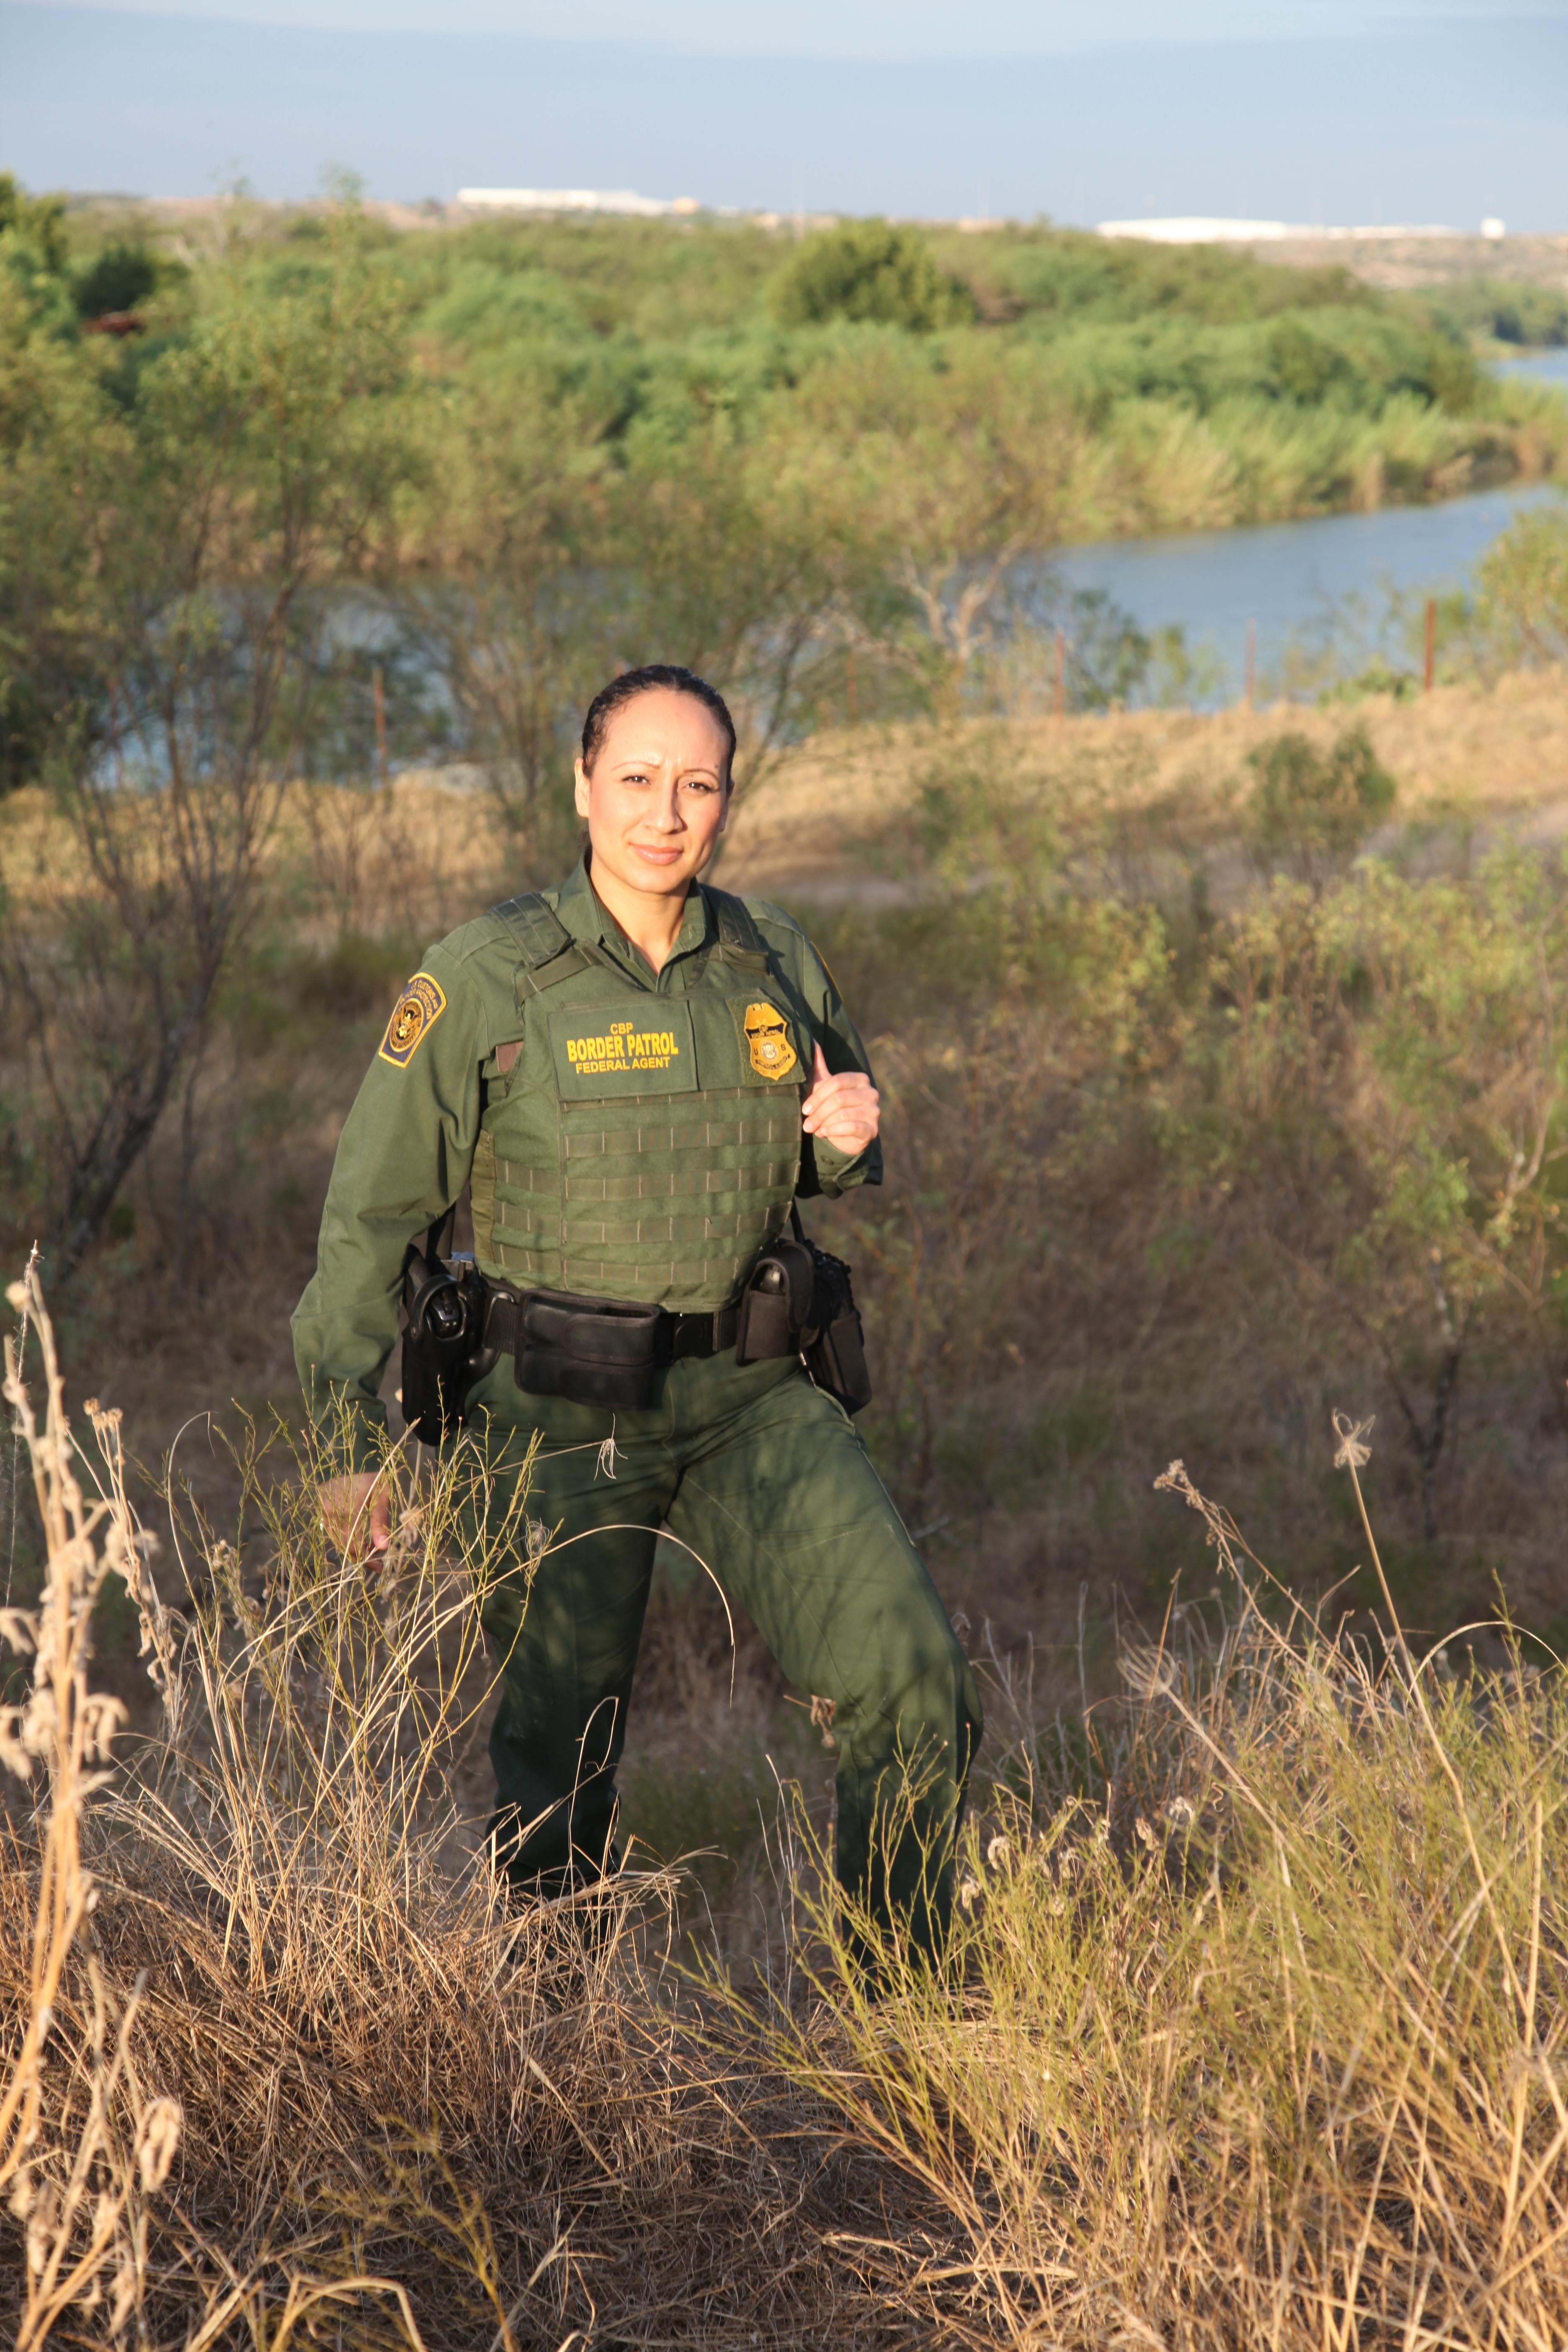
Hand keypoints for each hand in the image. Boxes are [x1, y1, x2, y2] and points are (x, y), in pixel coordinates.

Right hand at [318, 1469, 390, 1569]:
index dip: (365, 1557)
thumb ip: (381, 1522)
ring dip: (353, 1549)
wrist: (354, 1458)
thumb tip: (384, 1547)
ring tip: (370, 1553)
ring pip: (337, 1540)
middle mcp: (332, 1510)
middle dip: (360, 1557)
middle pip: (344, 1544)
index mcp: (348, 1506)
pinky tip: (359, 1541)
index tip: (379, 1565)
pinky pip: (333, 1532)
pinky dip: (346, 1539)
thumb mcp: (382, 1496)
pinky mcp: (322, 1510)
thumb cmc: (373, 1477)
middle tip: (377, 1564)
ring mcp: (324, 1510)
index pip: (353, 1542)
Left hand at [801, 1042, 879, 1156]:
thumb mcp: (824, 1087)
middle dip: (819, 1112)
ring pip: (843, 1114)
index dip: (818, 1096)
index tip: (804, 1109)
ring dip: (824, 1123)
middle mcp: (871, 1092)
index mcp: (860, 1079)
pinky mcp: (873, 1130)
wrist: (844, 1136)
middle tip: (806, 1124)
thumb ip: (819, 1066)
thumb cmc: (832, 1108)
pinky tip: (824, 1133)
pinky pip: (851, 1128)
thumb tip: (811, 1041)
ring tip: (814, 1129)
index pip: (837, 1082)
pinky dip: (833, 1131)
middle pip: (839, 1098)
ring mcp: (874, 1111)